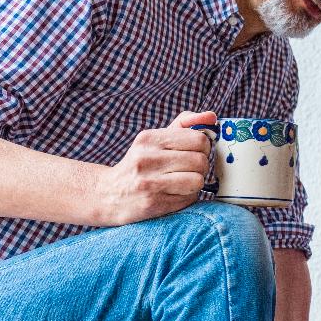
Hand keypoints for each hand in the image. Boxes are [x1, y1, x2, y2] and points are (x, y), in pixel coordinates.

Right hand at [91, 111, 216, 225]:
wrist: (109, 193)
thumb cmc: (141, 163)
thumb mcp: (156, 138)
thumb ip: (185, 124)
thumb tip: (211, 116)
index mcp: (149, 138)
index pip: (198, 139)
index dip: (203, 147)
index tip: (194, 151)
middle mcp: (146, 159)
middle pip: (200, 161)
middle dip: (201, 166)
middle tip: (189, 169)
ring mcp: (149, 182)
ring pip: (198, 180)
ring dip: (196, 183)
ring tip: (182, 182)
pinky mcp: (153, 203)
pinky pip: (189, 198)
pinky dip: (187, 197)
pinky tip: (173, 193)